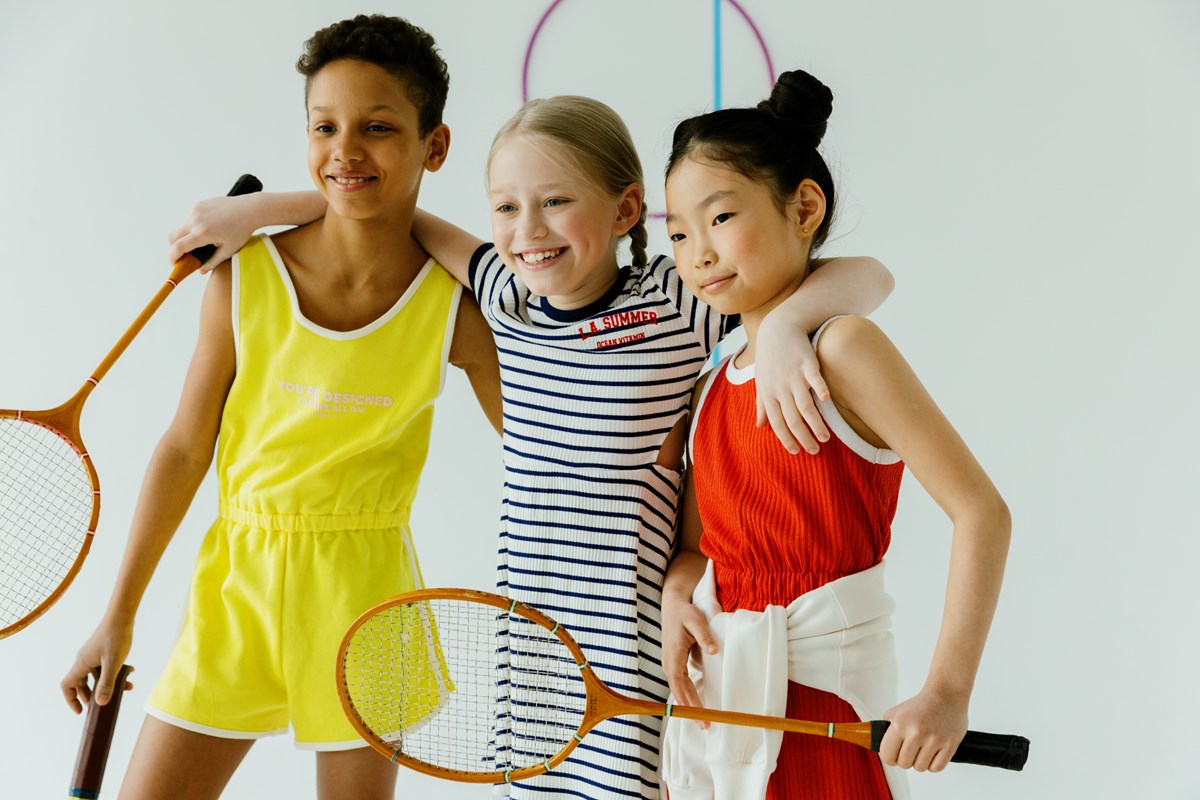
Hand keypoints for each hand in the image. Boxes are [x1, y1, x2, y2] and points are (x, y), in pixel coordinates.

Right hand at [60, 619, 134, 712]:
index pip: (67, 686)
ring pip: (96, 675)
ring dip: (108, 683)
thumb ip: (107, 683)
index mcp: (81, 664)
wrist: (122, 616)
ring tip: (126, 688)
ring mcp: (93, 655)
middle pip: (81, 683)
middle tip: (103, 703)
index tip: (81, 711)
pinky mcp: (102, 650)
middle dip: (91, 695)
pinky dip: (115, 672)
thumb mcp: (113, 664)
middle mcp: (84, 660)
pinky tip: (131, 672)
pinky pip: (105, 666)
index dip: (71, 700)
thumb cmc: (116, 637)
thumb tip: (100, 703)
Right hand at [167, 193, 261, 272]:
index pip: (178, 247)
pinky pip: (188, 218)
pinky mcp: (198, 204)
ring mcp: (195, 210)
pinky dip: (192, 226)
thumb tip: (200, 271)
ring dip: (185, 236)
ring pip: (181, 227)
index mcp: (203, 233)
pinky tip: (208, 228)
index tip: (174, 263)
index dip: (172, 257)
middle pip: (172, 237)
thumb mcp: (229, 250)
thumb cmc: (242, 230)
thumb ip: (213, 262)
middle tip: (183, 255)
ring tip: (203, 240)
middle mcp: (196, 220)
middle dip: (174, 248)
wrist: (249, 209)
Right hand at [661, 592, 716, 727]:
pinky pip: (682, 684)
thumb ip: (704, 635)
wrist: (673, 606)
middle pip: (679, 692)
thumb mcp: (696, 620)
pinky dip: (689, 696)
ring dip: (690, 705)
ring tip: (703, 721)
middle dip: (691, 710)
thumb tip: (714, 651)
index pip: (679, 684)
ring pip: (680, 690)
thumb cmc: (685, 612)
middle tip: (705, 726)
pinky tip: (698, 704)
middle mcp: (670, 663)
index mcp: (673, 655)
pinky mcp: (676, 663)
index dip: (687, 700)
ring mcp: (672, 664)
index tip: (698, 714)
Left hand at [753, 315, 830, 454]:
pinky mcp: (807, 362)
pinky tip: (827, 400)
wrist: (778, 328)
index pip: (777, 423)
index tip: (797, 451)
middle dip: (803, 438)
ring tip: (826, 438)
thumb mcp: (761, 381)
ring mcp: (794, 375)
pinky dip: (820, 388)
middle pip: (792, 419)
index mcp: (769, 394)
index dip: (786, 439)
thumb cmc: (770, 358)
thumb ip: (762, 405)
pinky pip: (814, 378)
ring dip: (816, 424)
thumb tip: (760, 426)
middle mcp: (780, 387)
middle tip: (815, 451)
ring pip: (804, 405)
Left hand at [878, 687, 968, 771]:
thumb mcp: (895, 713)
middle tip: (911, 748)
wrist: (946, 695)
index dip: (890, 757)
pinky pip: (936, 768)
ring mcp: (935, 740)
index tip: (894, 754)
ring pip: (920, 768)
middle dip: (906, 758)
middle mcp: (916, 732)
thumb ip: (884, 730)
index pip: (887, 756)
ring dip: (920, 761)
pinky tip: (933, 752)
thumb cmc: (920, 706)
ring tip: (923, 748)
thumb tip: (873, 745)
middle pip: (904, 764)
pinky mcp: (950, 745)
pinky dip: (933, 764)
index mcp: (900, 724)